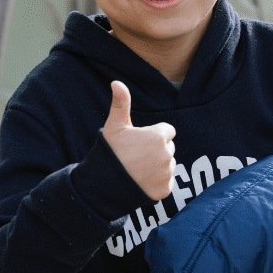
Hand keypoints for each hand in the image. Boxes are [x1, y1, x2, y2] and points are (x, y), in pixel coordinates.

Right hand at [101, 80, 175, 199]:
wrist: (104, 185)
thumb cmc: (110, 152)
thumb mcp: (115, 127)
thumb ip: (121, 104)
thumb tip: (116, 82)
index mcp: (158, 136)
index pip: (168, 131)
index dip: (153, 135)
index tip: (139, 141)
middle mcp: (167, 155)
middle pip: (168, 148)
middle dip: (157, 150)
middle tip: (136, 156)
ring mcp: (167, 173)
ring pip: (168, 165)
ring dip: (158, 166)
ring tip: (138, 169)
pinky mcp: (165, 190)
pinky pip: (166, 182)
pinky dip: (157, 182)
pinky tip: (142, 181)